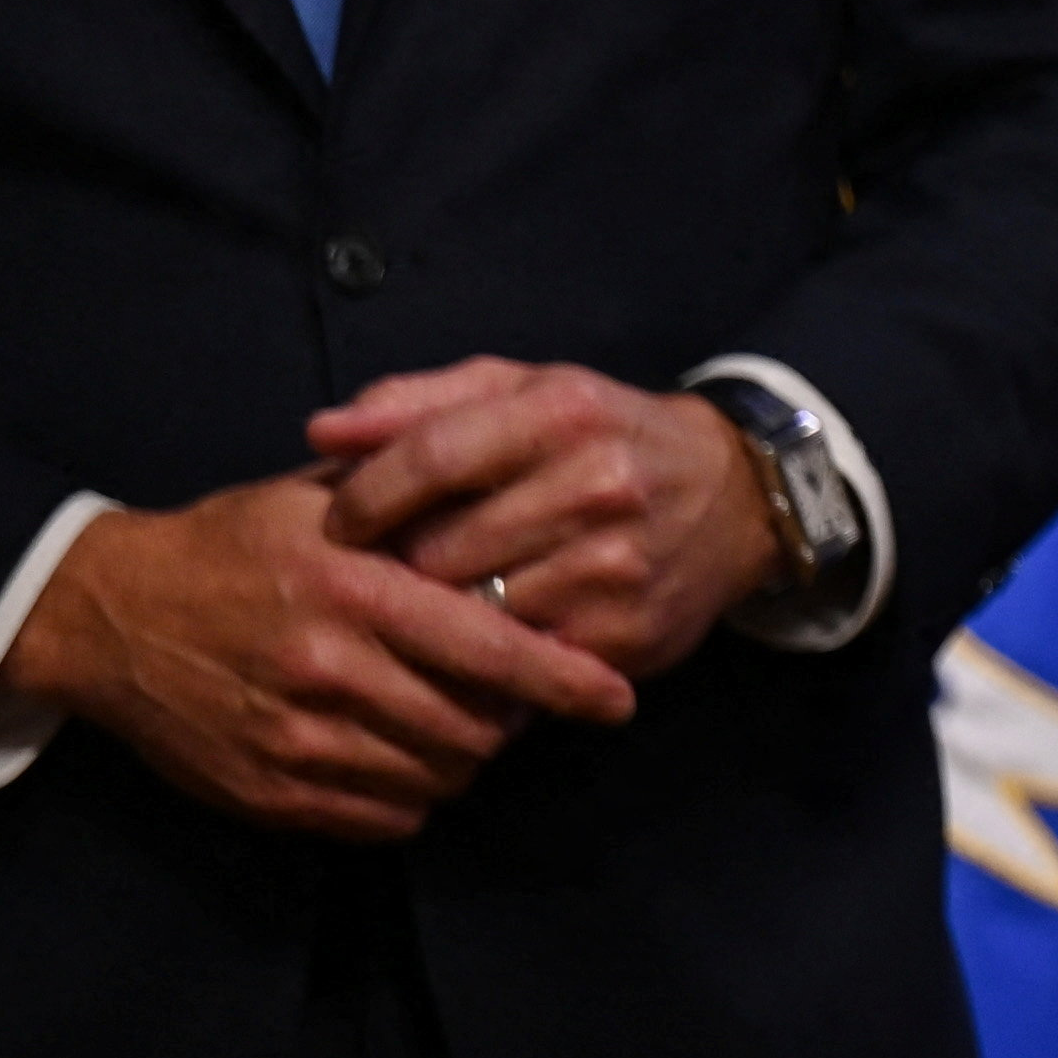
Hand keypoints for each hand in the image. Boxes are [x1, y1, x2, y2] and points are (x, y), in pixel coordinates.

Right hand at [0, 475, 641, 841]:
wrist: (109, 614)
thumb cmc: (230, 544)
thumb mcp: (318, 501)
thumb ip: (411, 506)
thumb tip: (516, 510)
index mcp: (354, 591)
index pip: (490, 647)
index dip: (564, 680)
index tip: (616, 699)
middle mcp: (330, 670)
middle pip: (474, 726)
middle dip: (510, 719)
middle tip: (512, 696)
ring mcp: (297, 740)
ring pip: (435, 776)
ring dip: (463, 757)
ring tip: (455, 719)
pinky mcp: (269, 792)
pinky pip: (383, 816)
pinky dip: (412, 794)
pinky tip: (401, 754)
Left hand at [307, 359, 784, 684]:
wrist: (736, 497)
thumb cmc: (601, 435)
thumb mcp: (522, 392)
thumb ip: (418, 403)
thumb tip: (321, 431)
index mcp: (562, 413)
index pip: (431, 457)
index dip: (365, 496)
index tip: (336, 522)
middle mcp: (596, 486)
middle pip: (441, 549)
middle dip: (397, 566)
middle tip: (380, 572)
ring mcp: (615, 568)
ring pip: (473, 615)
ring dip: (436, 619)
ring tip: (424, 609)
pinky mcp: (624, 637)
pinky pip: (517, 665)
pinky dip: (485, 660)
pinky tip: (476, 641)